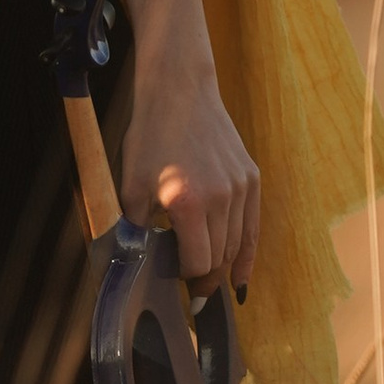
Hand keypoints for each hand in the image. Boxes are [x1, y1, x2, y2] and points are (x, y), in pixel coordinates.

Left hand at [118, 0, 259, 293]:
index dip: (185, 279)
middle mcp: (221, 198)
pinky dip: (246, 254)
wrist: (178, 90)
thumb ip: (136, 228)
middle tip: (191, 293)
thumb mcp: (131, 183)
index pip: (196, 263)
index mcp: (188, 202)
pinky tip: (240, 277)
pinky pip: (252, 227)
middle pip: (220, 259)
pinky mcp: (252, 178)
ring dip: (224, 268)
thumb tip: (135, 264)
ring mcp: (241, 188)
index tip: (176, 287)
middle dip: (205, 279)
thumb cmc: (149, 134)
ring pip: (237, 246)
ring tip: (211, 285)